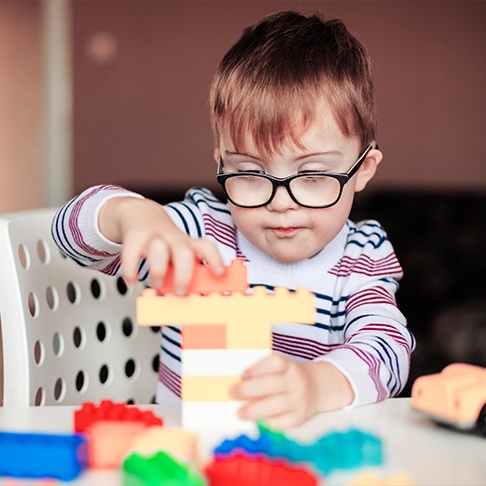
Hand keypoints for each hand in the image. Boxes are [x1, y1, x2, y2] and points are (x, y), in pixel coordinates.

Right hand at [99, 197, 223, 293]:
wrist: (141, 215)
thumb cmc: (164, 241)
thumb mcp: (178, 252)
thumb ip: (184, 273)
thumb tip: (191, 299)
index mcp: (187, 244)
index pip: (206, 247)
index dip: (214, 259)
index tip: (219, 273)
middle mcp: (172, 240)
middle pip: (183, 252)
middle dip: (183, 274)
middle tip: (180, 291)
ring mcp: (153, 237)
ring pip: (158, 249)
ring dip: (157, 271)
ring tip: (156, 282)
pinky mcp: (134, 238)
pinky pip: (131, 253)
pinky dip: (130, 270)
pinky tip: (132, 280)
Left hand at [230, 353, 353, 428]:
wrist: (316, 388)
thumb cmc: (288, 376)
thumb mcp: (281, 367)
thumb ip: (263, 372)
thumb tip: (237, 382)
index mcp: (290, 366)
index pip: (275, 363)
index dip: (257, 368)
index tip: (243, 374)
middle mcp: (296, 382)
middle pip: (271, 385)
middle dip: (248, 389)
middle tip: (232, 392)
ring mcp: (299, 401)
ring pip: (275, 406)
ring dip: (254, 410)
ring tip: (239, 413)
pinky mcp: (299, 417)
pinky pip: (280, 421)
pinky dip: (265, 421)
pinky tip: (256, 419)